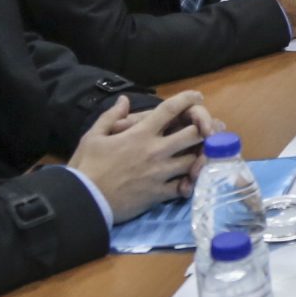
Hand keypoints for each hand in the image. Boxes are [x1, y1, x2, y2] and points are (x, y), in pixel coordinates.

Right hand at [67, 92, 212, 221]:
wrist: (84, 200)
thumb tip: (124, 100)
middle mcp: (155, 150)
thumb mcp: (93, 136)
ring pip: (194, 160)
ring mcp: (160, 172)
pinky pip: (184, 187)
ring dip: (201, 156)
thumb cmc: (86, 167)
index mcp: (140, 133)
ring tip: (206, 153)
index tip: (198, 96)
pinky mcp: (159, 193)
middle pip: (194, 134)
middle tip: (211, 129)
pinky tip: (191, 180)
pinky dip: (189, 183)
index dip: (188, 99)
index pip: (171, 109)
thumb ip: (110, 117)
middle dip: (205, 129)